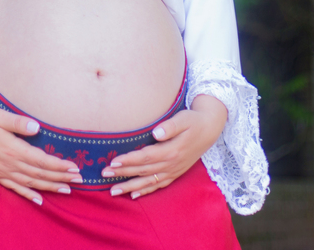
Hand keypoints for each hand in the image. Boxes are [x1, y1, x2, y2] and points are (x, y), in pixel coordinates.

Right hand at [0, 86, 79, 204]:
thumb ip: (18, 123)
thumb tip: (37, 127)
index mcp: (12, 148)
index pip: (41, 160)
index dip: (59, 165)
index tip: (75, 167)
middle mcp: (9, 163)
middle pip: (39, 173)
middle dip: (60, 177)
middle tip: (79, 180)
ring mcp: (2, 171)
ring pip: (30, 182)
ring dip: (49, 186)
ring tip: (66, 189)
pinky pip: (15, 188)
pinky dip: (28, 194)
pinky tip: (39, 200)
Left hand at [99, 94, 227, 198]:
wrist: (209, 129)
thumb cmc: (193, 121)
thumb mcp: (184, 119)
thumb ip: (170, 126)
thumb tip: (156, 133)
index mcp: (172, 150)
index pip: (146, 157)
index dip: (129, 160)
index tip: (113, 161)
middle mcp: (172, 164)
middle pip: (143, 170)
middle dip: (122, 173)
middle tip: (104, 174)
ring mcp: (174, 171)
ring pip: (148, 181)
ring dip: (130, 186)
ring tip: (113, 191)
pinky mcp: (175, 173)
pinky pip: (159, 185)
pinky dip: (146, 191)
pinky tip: (134, 195)